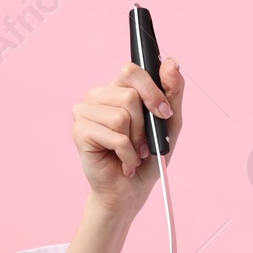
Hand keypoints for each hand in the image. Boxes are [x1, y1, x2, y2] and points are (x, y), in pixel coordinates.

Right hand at [71, 57, 185, 214]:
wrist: (131, 190)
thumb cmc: (148, 155)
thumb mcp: (169, 122)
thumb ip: (173, 91)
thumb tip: (172, 61)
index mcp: (118, 88)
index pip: (132, 70)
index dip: (152, 91)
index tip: (164, 113)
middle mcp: (98, 95)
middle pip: (129, 94)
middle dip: (145, 124)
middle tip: (145, 142)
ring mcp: (85, 111)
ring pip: (121, 115)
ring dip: (136, 142)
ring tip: (133, 153)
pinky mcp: (79, 131)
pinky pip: (115, 136)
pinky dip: (127, 154)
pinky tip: (124, 162)